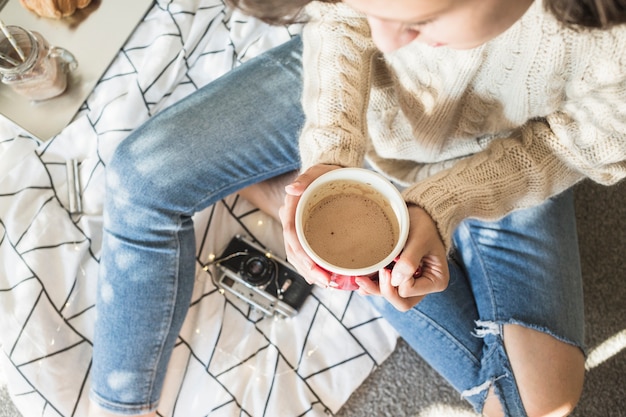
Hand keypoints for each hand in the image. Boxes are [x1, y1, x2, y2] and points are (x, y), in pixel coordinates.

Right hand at [278, 164, 341, 286]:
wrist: (327, 174)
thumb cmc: (324, 173)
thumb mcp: (316, 172)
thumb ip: (304, 180)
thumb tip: (291, 189)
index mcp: (291, 209)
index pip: (291, 235)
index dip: (301, 254)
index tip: (314, 268)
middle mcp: (291, 222)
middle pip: (294, 252)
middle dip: (309, 270)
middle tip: (327, 282)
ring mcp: (298, 230)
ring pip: (298, 257)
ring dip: (311, 273)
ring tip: (327, 283)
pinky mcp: (307, 235)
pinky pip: (305, 254)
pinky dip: (313, 268)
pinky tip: (324, 276)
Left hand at [356, 205, 448, 310]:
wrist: (421, 216)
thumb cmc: (425, 225)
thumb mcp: (420, 239)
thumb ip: (410, 261)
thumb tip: (395, 281)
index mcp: (436, 281)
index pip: (409, 291)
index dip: (397, 281)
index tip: (392, 263)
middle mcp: (423, 287)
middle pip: (401, 302)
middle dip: (384, 290)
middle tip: (373, 274)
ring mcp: (411, 285)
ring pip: (390, 297)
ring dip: (374, 289)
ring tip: (360, 279)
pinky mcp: (399, 279)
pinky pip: (384, 289)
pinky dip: (372, 286)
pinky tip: (362, 280)